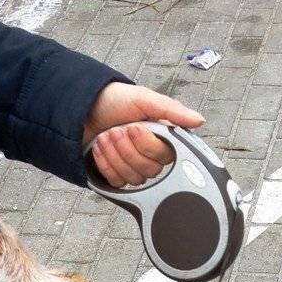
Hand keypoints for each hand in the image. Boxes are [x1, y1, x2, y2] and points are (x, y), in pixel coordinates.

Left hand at [83, 83, 203, 187]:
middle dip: (127, 148)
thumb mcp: (144, 98)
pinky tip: (99, 148)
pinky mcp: (117, 176)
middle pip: (149, 170)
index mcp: (162, 138)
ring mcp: (134, 167)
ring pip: (134, 178)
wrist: (83, 108)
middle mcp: (151, 155)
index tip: (132, 127)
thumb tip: (199, 120)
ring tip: (104, 136)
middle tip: (115, 130)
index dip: (146, 144)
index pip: (164, 156)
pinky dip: (106, 164)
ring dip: (115, 156)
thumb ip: (172, 110)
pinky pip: (117, 182)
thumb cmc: (115, 101)